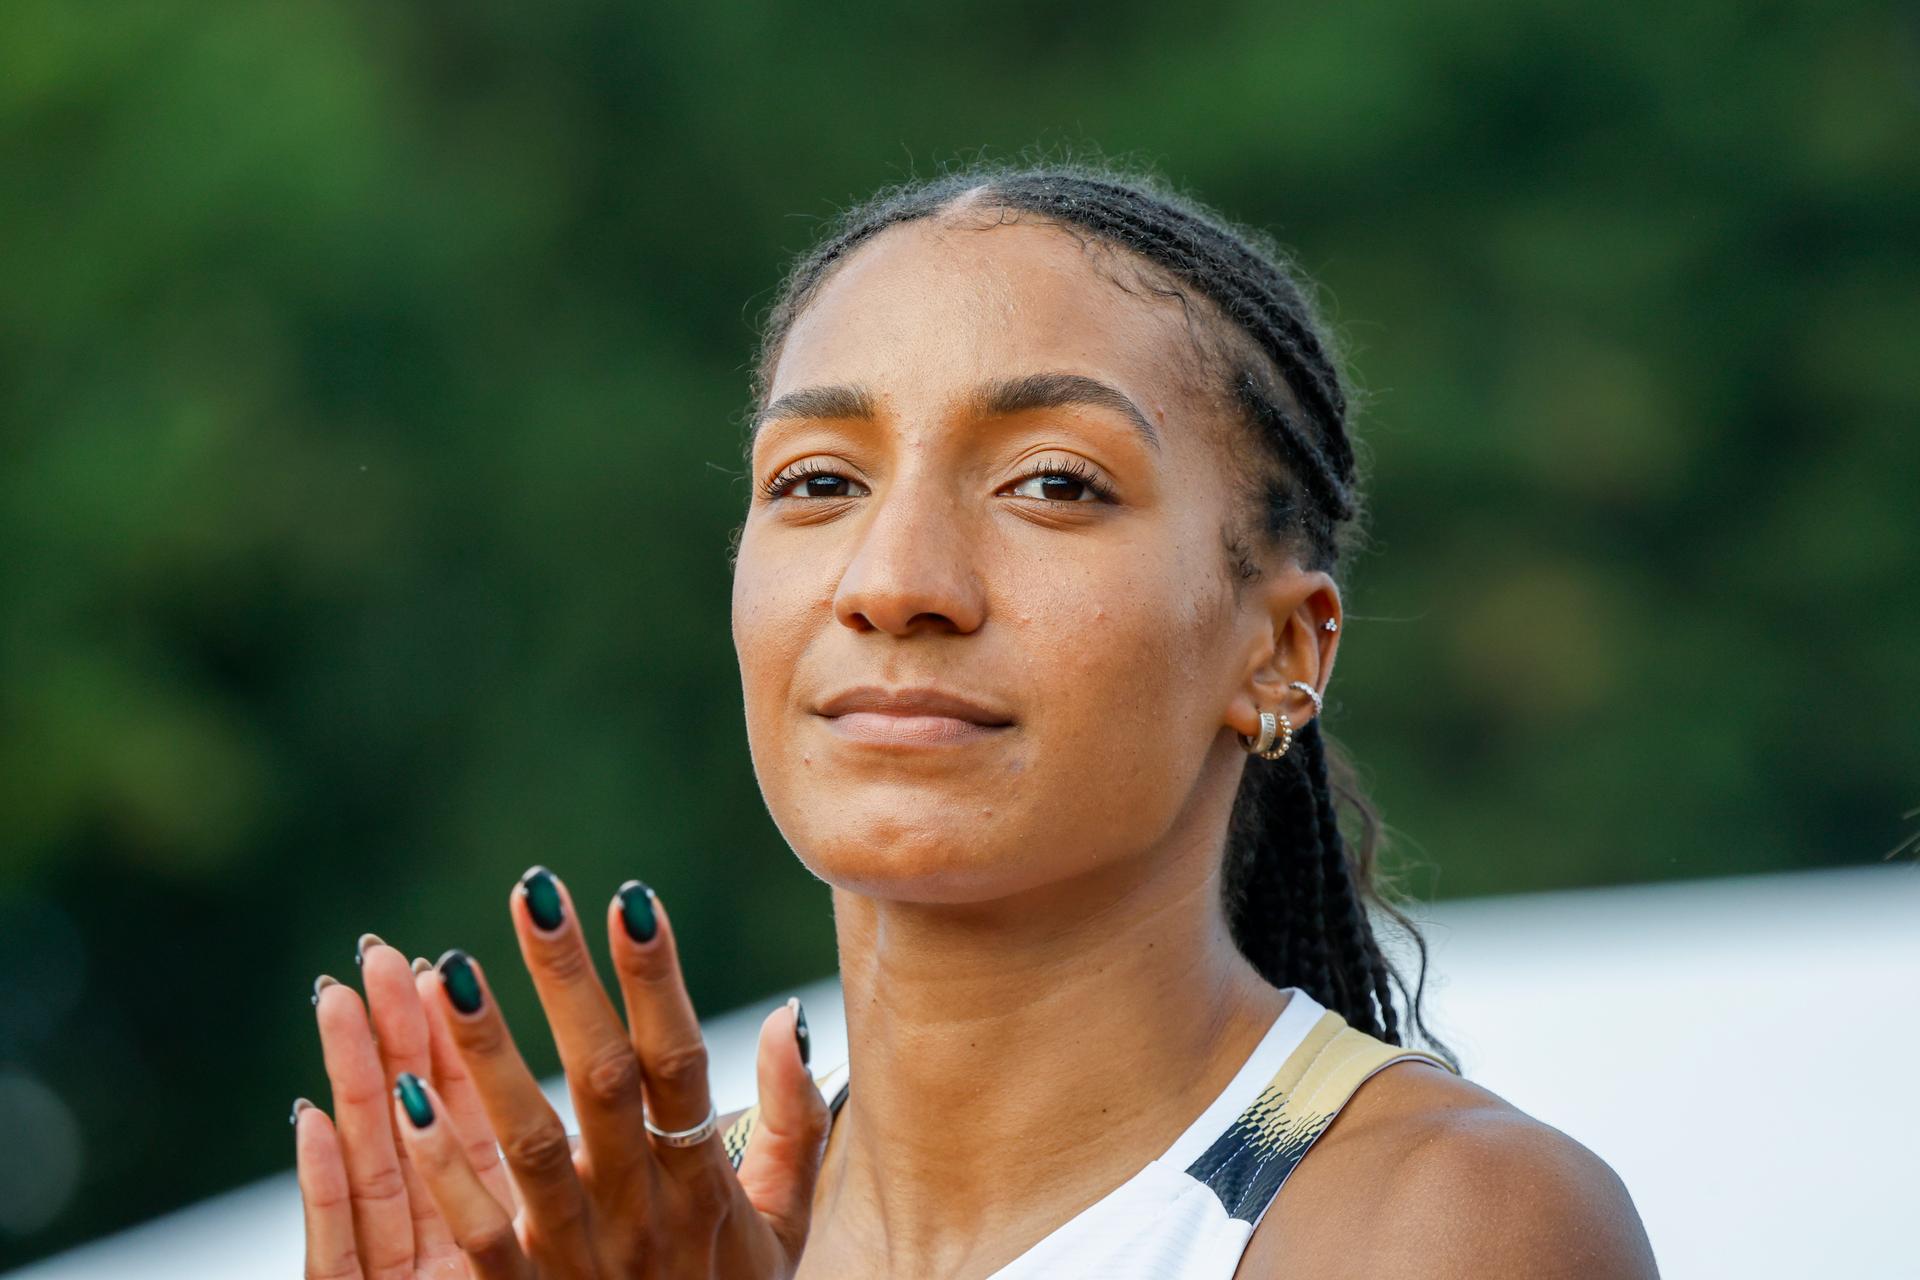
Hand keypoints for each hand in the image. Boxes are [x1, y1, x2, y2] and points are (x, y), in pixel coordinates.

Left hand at [295, 869, 830, 1277]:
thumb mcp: (784, 1226)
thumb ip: (794, 1124)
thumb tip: (785, 1016)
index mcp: (704, 1181)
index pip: (682, 1060)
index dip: (658, 980)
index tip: (631, 897)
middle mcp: (645, 1211)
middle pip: (605, 1080)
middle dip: (568, 981)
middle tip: (534, 892)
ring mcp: (583, 1259)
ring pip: (532, 1144)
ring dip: (489, 1054)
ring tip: (449, 972)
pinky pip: (482, 1234)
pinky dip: (445, 1167)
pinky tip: (404, 1098)